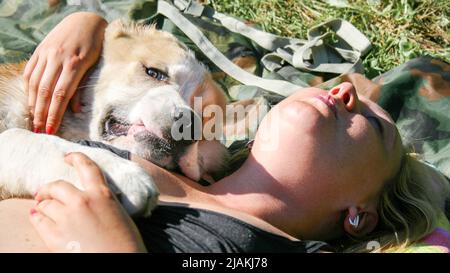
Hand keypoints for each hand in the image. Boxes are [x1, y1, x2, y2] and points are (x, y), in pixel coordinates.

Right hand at [23, 12, 106, 133]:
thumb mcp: (94, 66)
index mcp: (75, 64)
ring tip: (34, 119)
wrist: (86, 20)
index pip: (61, 95)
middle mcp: (58, 58)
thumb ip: (82, 87)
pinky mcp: (40, 50)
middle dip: (42, 114)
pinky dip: (29, 88)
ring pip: (35, 82)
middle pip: (46, 92)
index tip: (52, 130)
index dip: (55, 114)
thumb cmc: (96, 46)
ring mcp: (47, 53)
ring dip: (33, 104)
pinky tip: (31, 100)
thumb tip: (76, 111)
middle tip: (40, 130)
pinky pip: (30, 71)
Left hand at [29, 152, 146, 252]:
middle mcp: (82, 201)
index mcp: (102, 194)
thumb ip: (103, 201)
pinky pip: (38, 220)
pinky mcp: (55, 236)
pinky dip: (37, 218)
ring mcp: (66, 218)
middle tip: (45, 193)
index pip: (86, 166)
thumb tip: (90, 199)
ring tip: (43, 209)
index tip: (68, 157)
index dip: (75, 158)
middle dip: (48, 189)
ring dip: (43, 205)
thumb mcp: (119, 213)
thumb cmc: (126, 242)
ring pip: (45, 204)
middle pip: (56, 186)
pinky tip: (38, 218)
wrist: (121, 262)